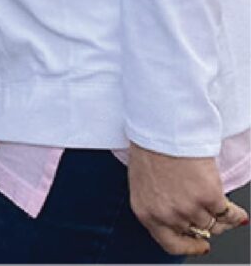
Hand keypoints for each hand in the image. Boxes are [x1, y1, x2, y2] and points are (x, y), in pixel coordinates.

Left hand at [130, 145, 246, 257]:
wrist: (162, 131)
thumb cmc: (150, 151)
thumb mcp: (144, 185)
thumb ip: (159, 206)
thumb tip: (181, 221)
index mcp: (146, 212)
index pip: (171, 244)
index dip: (189, 247)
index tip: (202, 245)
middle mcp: (167, 215)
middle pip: (196, 232)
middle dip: (206, 226)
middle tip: (212, 217)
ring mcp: (189, 208)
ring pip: (214, 224)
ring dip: (221, 219)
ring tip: (222, 208)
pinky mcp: (209, 197)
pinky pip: (229, 214)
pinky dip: (235, 213)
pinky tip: (236, 210)